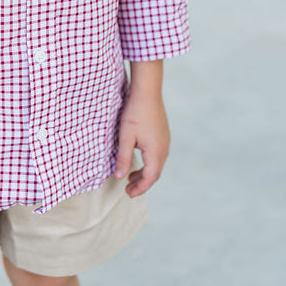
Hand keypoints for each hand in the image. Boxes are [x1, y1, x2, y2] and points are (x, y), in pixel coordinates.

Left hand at [114, 61, 170, 196]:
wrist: (147, 91)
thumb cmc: (135, 113)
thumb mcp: (126, 137)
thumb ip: (123, 158)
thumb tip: (119, 177)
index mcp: (156, 152)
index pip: (149, 178)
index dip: (139, 188)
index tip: (127, 193)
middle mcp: (164, 149)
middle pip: (154, 173)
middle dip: (142, 183)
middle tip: (128, 189)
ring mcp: (165, 141)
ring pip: (157, 164)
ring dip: (145, 173)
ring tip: (131, 177)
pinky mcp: (163, 134)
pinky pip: (158, 155)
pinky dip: (149, 163)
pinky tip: (139, 159)